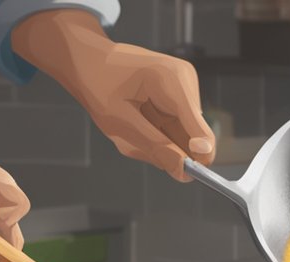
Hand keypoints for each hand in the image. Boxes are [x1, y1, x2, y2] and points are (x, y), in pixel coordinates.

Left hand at [13, 10, 214, 181]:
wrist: (88, 59)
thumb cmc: (97, 85)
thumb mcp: (119, 122)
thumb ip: (154, 147)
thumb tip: (184, 173)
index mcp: (172, 81)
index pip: (201, 133)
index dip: (196, 159)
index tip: (177, 172)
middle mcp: (186, 81)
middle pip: (193, 138)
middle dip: (166, 148)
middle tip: (133, 140)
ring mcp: (185, 86)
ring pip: (184, 135)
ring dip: (159, 141)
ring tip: (131, 125)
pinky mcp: (181, 93)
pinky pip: (177, 128)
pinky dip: (157, 133)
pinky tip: (138, 119)